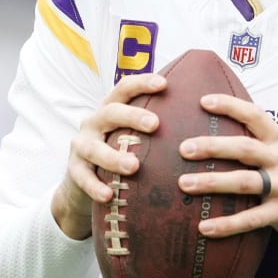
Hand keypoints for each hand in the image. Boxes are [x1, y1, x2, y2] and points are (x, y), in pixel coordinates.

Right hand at [50, 73, 165, 240]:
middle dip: (132, 116)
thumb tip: (204, 114)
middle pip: (110, 112)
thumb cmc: (121, 150)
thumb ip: (157, 125)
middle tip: (155, 124)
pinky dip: (95, 186)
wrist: (84, 181)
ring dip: (113, 157)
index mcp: (111, 109)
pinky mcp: (74, 170)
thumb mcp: (133, 134)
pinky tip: (109, 195)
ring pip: (94, 147)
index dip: (142, 83)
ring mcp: (81, 146)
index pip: (124, 89)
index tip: (164, 84)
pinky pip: (82, 177)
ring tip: (134, 166)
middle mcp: (94, 122)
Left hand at [179, 94, 277, 249]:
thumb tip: (223, 132)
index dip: (230, 106)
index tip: (203, 101)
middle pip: (244, 148)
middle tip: (184, 148)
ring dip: (212, 183)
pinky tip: (204, 227)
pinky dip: (226, 225)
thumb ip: (263, 142)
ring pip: (243, 182)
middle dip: (212, 147)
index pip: (255, 116)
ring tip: (184, 184)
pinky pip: (251, 219)